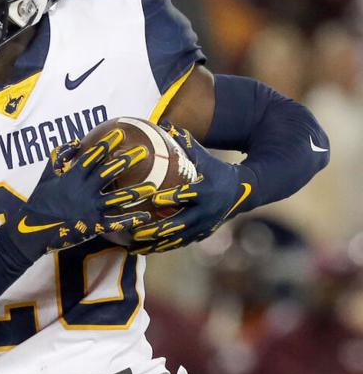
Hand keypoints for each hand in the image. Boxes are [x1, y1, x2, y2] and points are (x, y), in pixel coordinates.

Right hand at [11, 126, 150, 254]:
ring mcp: (89, 208)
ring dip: (135, 192)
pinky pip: (114, 223)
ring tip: (152, 186)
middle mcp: (83, 191)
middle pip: (109, 173)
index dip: (107, 144)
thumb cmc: (39, 202)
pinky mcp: (92, 225)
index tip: (120, 134)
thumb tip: (74, 142)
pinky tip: (145, 216)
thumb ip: (59, 158)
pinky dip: (130, 220)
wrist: (31, 231)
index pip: (92, 157)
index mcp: (72, 177)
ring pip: (117, 198)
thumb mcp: (46, 176)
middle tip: (144, 152)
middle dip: (127, 161)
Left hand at [130, 121, 254, 253]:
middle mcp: (205, 213)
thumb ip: (185, 143)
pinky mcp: (200, 236)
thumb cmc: (215, 170)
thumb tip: (164, 122)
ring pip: (176, 239)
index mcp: (206, 192)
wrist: (242, 192)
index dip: (173, 197)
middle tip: (136, 229)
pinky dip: (159, 248)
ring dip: (154, 244)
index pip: (188, 195)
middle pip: (179, 223)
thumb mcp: (204, 156)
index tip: (155, 199)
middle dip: (158, 229)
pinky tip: (140, 251)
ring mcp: (203, 227)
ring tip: (132, 246)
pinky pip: (177, 245)